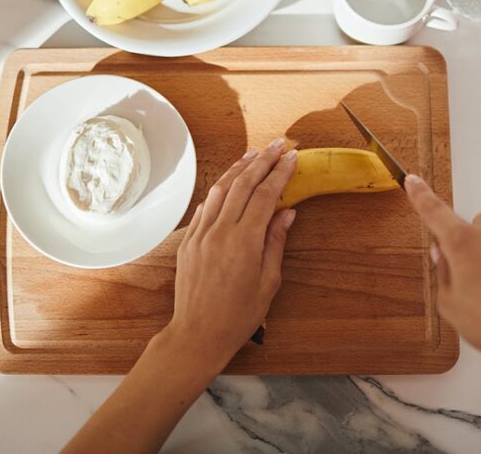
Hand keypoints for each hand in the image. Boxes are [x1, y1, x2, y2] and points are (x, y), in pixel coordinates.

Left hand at [160, 139, 297, 371]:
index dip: (280, 173)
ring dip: (237, 169)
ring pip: (219, 190)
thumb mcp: (268, 282)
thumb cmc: (238, 316)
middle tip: (277, 145)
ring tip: (253, 155)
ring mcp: (200, 235)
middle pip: (242, 185)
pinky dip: (218, 190)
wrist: (198, 334)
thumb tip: (286, 213)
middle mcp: (220, 232)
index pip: (265, 195)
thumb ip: (275, 243)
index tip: (292, 157)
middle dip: (261, 161)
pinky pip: (204, 207)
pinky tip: (228, 183)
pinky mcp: (188, 241)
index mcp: (244, 242)